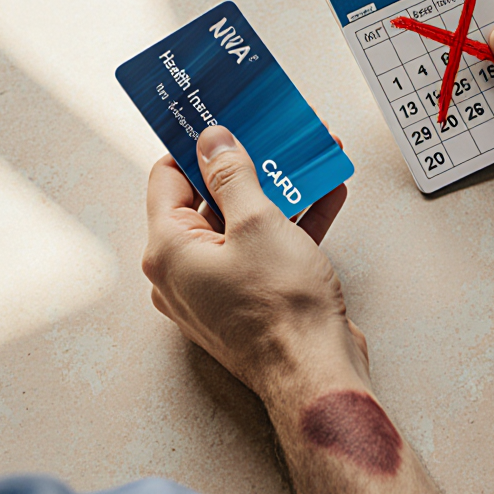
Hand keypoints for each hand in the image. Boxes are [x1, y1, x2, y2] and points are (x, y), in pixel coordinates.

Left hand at [141, 125, 367, 398]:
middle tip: (268, 134)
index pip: (168, 178)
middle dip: (246, 165)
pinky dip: (291, 223)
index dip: (195, 145)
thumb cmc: (281, 309)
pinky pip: (264, 250)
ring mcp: (218, 289)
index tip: (220, 120)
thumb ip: (233, 175)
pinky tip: (324, 195)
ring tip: (305, 159)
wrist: (316, 373)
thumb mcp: (258, 222)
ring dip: (276, 191)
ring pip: (242, 225)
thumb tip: (212, 141)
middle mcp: (184, 273)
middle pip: (208, 201)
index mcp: (169, 251)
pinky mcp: (251, 301)